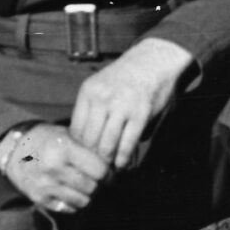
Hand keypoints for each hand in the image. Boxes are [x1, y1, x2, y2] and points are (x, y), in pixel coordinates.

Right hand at [0, 122, 109, 212]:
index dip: (108, 172)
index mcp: (64, 148)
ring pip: (82, 201)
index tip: (109, 172)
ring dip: (87, 195)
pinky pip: (68, 208)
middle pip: (92, 186)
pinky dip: (74, 202)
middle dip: (98, 184)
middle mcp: (54, 168)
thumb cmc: (46, 139)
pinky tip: (71, 191)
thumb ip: (87, 148)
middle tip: (98, 180)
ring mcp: (46, 185)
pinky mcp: (39, 199)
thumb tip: (113, 165)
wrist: (13, 149)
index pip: (99, 169)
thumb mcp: (66, 135)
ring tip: (84, 185)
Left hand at [69, 37, 194, 169]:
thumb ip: (91, 109)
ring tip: (108, 169)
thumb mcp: (101, 86)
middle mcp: (102, 98)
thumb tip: (81, 143)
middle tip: (94, 169)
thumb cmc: (125, 78)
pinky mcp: (140, 114)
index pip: (75, 130)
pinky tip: (122, 164)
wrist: (154, 60)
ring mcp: (121, 106)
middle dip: (91, 158)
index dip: (78, 148)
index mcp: (88, 91)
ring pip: (106, 145)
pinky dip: (123, 159)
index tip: (82, 158)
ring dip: (107, 161)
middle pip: (89, 140)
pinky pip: (126, 144)